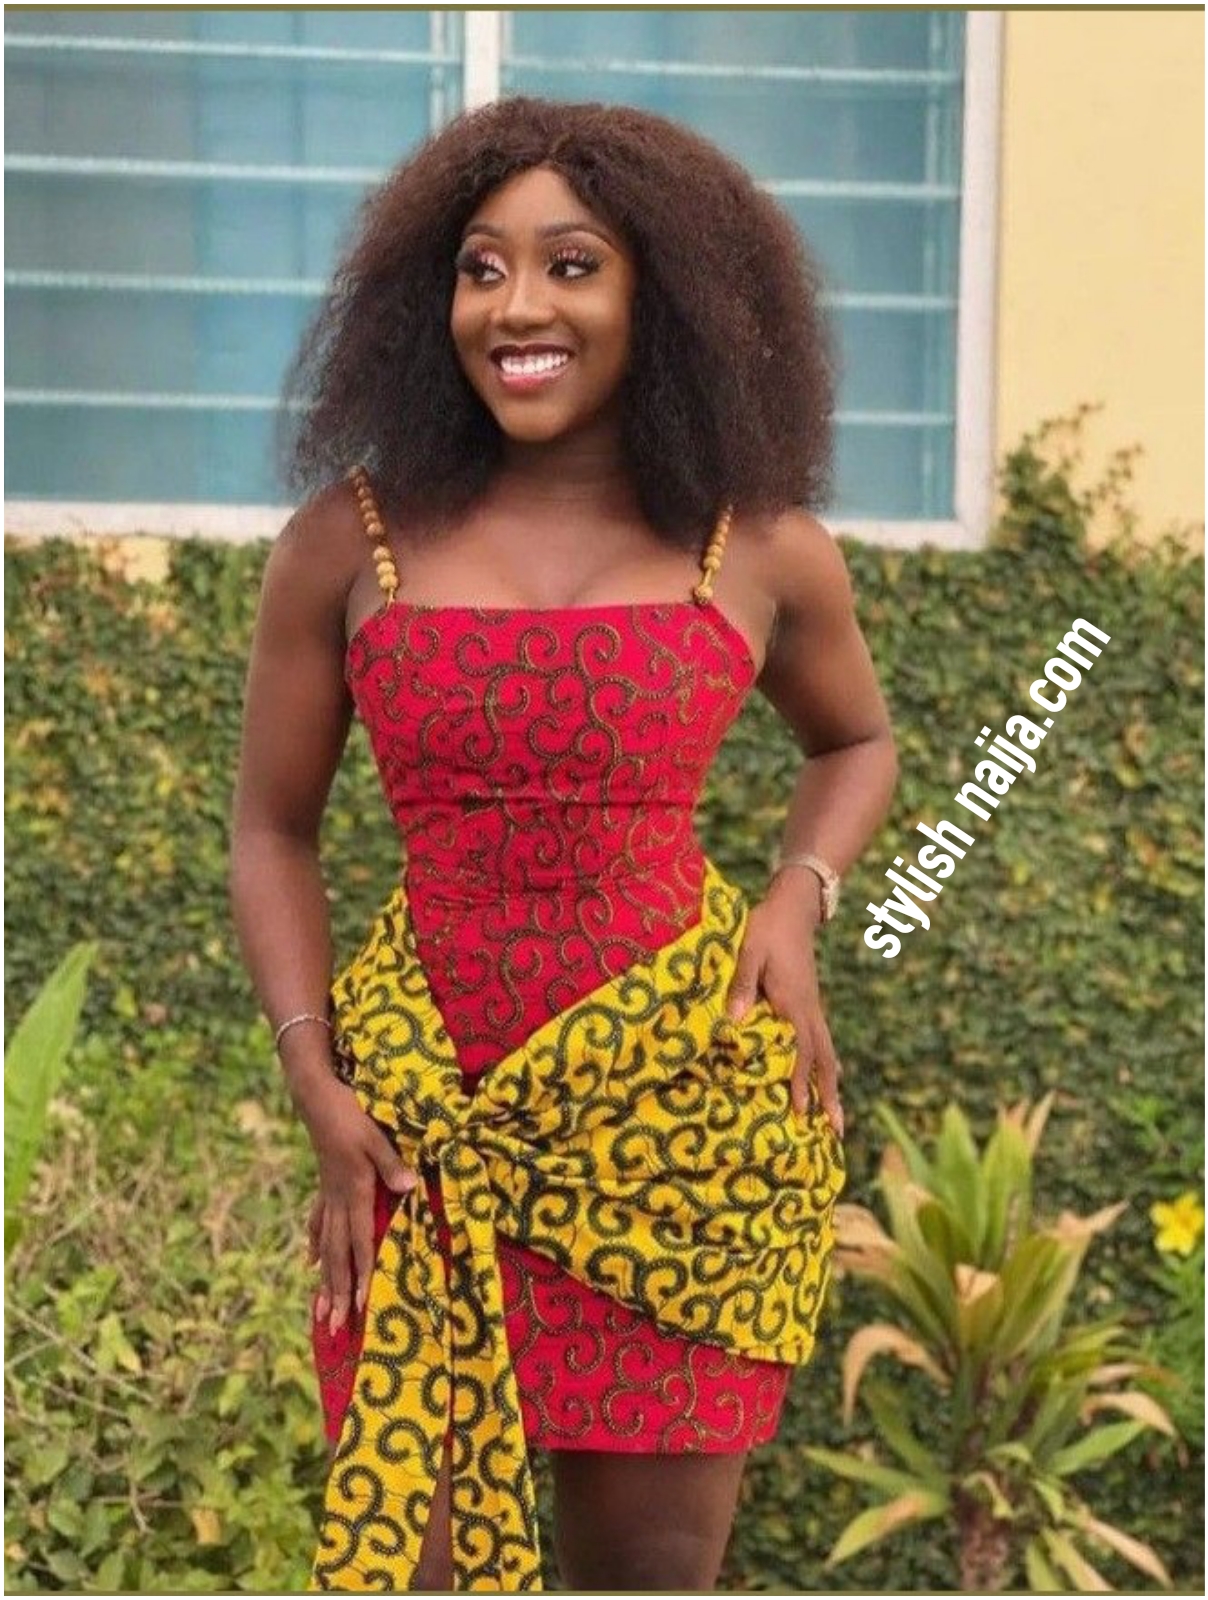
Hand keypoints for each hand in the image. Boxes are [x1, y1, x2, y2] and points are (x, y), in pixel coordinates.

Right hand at [299, 1076, 418, 1336]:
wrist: (316, 1096)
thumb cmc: (349, 1113)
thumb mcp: (376, 1135)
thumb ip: (391, 1163)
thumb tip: (409, 1188)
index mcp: (354, 1191)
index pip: (360, 1243)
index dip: (362, 1275)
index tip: (362, 1307)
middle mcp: (338, 1200)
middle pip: (337, 1255)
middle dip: (338, 1293)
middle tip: (336, 1329)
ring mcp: (328, 1194)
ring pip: (324, 1247)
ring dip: (325, 1280)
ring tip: (320, 1312)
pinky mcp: (325, 1185)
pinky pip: (318, 1223)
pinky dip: (315, 1245)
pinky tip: (309, 1263)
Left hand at [724, 879, 844, 1138]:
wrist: (793, 907)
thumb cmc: (766, 928)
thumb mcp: (749, 951)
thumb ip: (743, 984)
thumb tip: (734, 1021)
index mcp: (794, 1003)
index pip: (800, 1051)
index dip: (800, 1082)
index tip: (800, 1112)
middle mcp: (809, 1011)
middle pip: (823, 1061)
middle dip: (828, 1097)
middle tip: (836, 1134)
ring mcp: (813, 1009)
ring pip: (828, 1054)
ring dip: (832, 1088)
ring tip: (837, 1121)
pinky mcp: (810, 1004)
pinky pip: (823, 1042)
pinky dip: (827, 1066)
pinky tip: (829, 1080)